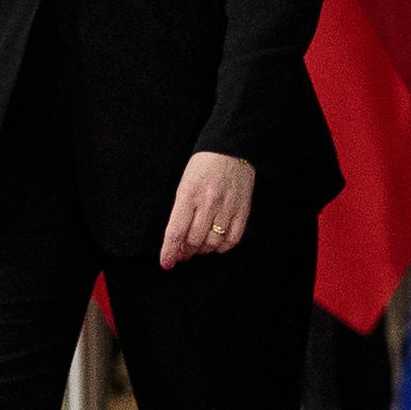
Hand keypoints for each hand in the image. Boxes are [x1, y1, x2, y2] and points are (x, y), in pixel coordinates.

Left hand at [159, 151, 254, 268]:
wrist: (231, 148)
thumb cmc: (204, 164)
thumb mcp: (184, 182)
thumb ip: (181, 210)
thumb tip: (177, 238)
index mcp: (189, 193)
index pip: (175, 231)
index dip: (169, 252)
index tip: (166, 263)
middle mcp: (208, 202)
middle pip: (194, 241)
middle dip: (185, 252)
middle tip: (182, 253)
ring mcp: (228, 207)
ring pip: (213, 243)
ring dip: (203, 251)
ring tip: (198, 248)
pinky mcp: (243, 210)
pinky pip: (233, 239)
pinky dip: (223, 247)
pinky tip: (216, 245)